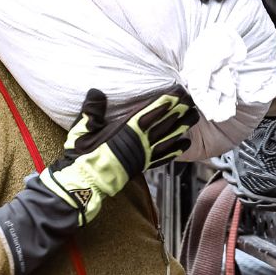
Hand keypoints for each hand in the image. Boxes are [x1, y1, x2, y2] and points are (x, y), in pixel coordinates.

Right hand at [41, 89, 197, 224]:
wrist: (87, 182)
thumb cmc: (82, 156)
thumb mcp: (81, 130)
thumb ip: (90, 111)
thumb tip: (96, 92)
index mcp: (125, 131)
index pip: (149, 113)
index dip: (164, 102)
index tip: (176, 92)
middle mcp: (139, 142)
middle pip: (163, 124)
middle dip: (178, 110)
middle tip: (192, 99)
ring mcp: (143, 155)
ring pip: (168, 138)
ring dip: (182, 126)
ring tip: (194, 116)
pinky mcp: (143, 165)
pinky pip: (164, 156)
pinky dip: (176, 149)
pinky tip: (185, 142)